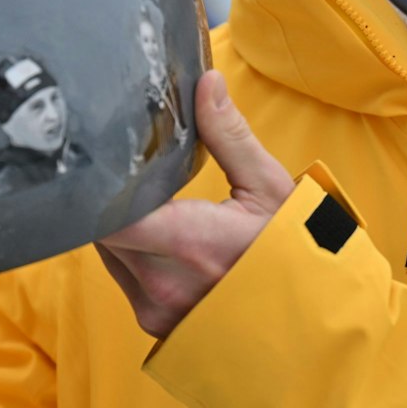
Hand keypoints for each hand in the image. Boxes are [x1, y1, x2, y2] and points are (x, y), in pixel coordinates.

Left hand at [96, 71, 293, 337]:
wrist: (311, 325)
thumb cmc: (294, 254)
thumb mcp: (270, 189)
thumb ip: (230, 136)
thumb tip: (206, 82)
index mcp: (189, 242)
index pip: (104, 214)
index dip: (95, 186)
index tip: (102, 158)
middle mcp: (162, 283)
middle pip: (100, 229)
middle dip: (110, 199)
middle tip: (127, 169)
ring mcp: (156, 310)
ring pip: (108, 253)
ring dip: (119, 226)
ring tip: (149, 202)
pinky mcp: (153, 325)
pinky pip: (122, 277)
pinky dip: (132, 253)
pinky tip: (160, 238)